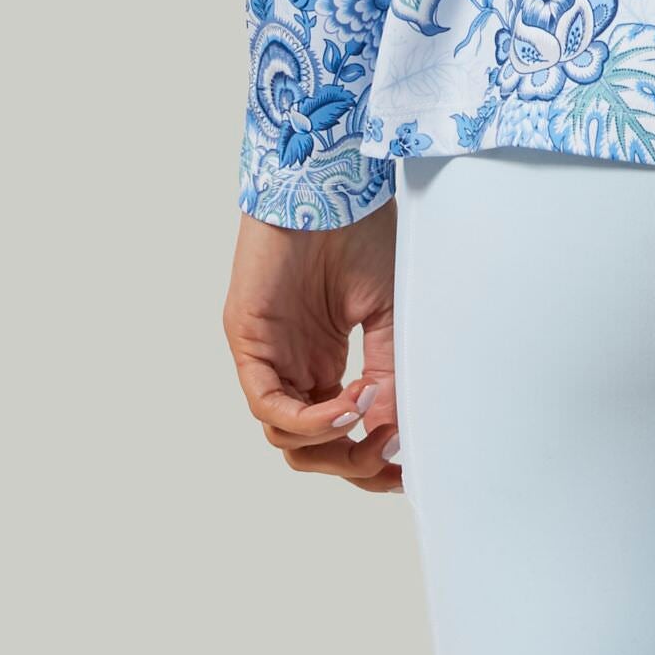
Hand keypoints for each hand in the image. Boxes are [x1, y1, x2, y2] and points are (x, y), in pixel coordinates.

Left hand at [223, 203, 402, 494]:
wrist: (333, 182)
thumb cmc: (362, 233)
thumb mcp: (391, 313)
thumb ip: (390, 373)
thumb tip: (397, 432)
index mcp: (325, 361)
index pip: (339, 435)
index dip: (369, 461)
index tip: (405, 471)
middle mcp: (294, 366)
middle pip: (311, 450)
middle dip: (352, 464)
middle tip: (390, 456)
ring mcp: (269, 357)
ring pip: (286, 438)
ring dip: (334, 442)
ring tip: (372, 416)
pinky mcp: (249, 343)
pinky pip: (269, 405)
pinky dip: (310, 418)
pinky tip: (349, 403)